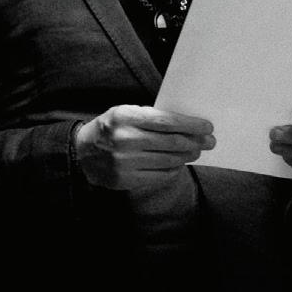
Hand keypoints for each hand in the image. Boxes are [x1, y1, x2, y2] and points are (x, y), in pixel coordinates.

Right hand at [74, 105, 212, 193]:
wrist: (83, 153)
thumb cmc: (111, 129)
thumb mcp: (124, 113)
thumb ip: (150, 116)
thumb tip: (187, 125)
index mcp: (124, 117)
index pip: (166, 121)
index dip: (191, 125)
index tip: (207, 126)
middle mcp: (124, 139)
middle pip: (173, 142)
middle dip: (196, 142)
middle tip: (209, 141)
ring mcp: (125, 161)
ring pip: (170, 160)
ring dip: (188, 155)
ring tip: (195, 151)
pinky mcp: (127, 179)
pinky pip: (161, 175)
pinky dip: (174, 168)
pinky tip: (178, 162)